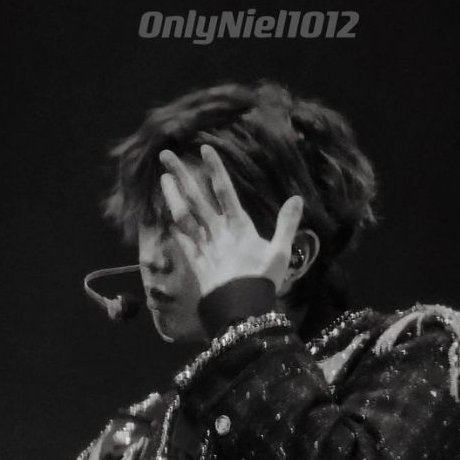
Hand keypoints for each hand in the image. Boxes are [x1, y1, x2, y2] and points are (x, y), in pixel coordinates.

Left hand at [158, 144, 303, 298]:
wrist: (241, 310)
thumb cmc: (262, 280)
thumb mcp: (280, 252)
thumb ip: (287, 224)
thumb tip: (297, 198)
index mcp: (239, 226)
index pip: (225, 191)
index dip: (214, 169)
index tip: (203, 149)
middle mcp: (217, 231)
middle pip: (196, 198)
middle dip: (181, 175)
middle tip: (165, 155)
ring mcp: (203, 246)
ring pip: (183, 216)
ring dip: (172, 196)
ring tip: (162, 179)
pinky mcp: (195, 262)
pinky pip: (182, 241)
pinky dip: (174, 227)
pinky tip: (167, 216)